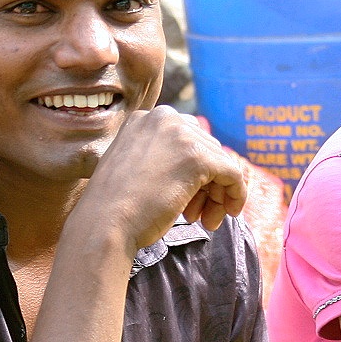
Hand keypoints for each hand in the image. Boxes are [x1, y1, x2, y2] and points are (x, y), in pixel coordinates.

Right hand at [81, 106, 247, 253]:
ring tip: (206, 220)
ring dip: (218, 194)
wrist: (104, 224)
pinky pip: (232, 173)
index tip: (191, 201)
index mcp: (145, 118)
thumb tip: (203, 168)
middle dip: (208, 185)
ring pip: (221, 162)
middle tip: (200, 215)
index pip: (188, 139)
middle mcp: (163, 118)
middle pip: (207, 149)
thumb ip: (162, 158)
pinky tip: (229, 212)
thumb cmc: (115, 207)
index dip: (195, 173)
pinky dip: (236, 193)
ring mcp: (181, 135)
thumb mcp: (136, 169)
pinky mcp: (197, 157)